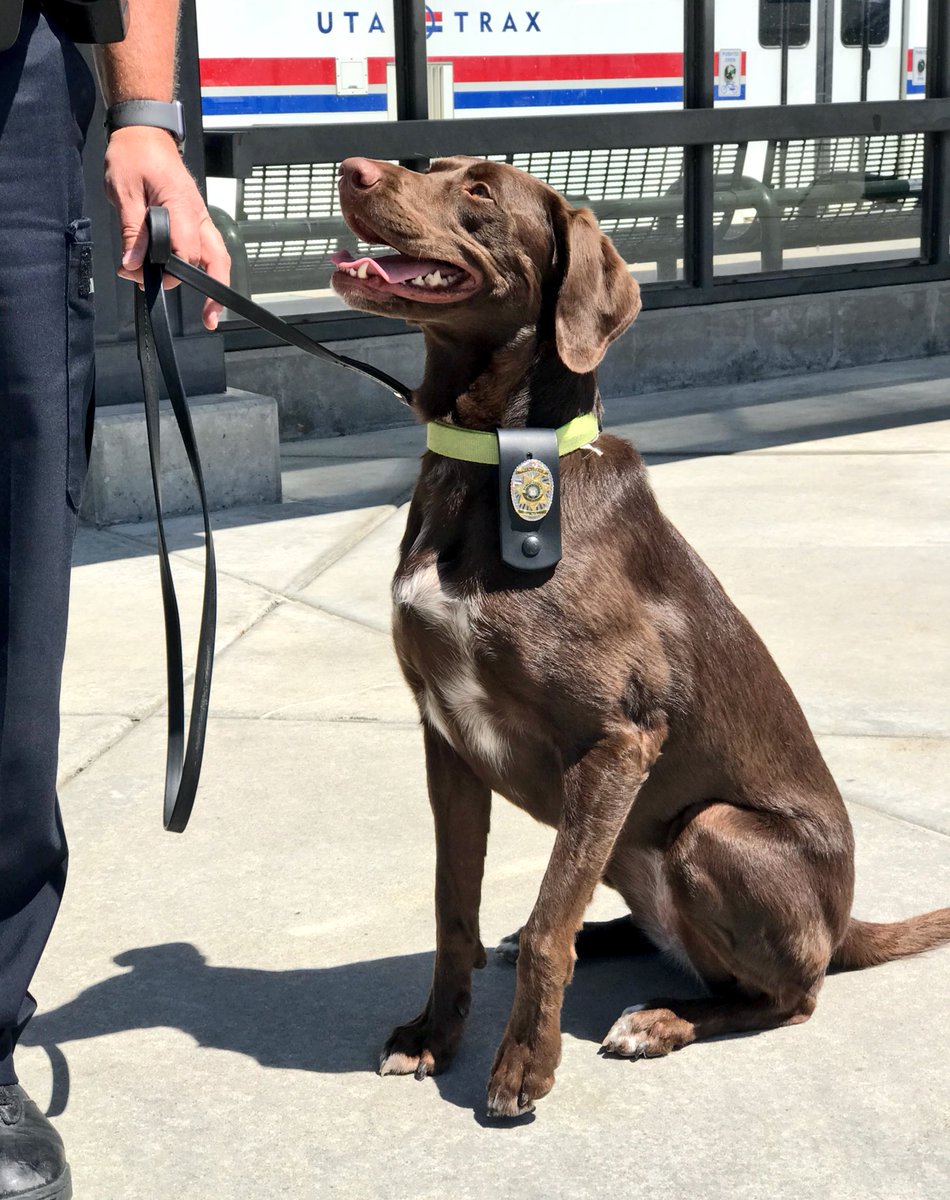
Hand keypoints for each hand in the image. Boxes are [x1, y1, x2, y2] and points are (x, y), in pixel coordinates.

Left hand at [103, 126, 229, 329]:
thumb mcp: (124, 191)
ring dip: (217, 284)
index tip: (141, 276)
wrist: (144, 133)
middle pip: (216, 259)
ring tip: (211, 312)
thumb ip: (132, 230)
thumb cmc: (133, 156)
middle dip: (214, 291)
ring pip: (218, 256)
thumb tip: (132, 263)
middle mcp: (199, 215)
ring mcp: (201, 218)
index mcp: (181, 206)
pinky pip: (210, 248)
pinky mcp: (197, 220)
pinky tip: (201, 284)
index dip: (167, 271)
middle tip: (209, 319)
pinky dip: (208, 269)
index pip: (185, 251)